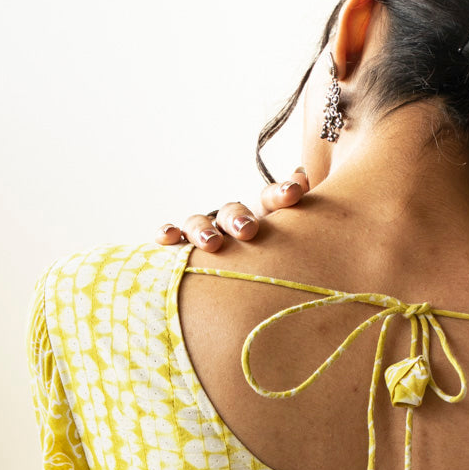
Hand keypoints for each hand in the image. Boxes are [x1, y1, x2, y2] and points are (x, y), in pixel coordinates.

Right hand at [154, 167, 309, 250]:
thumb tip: (300, 173)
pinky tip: (168, 237)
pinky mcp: (181, 251)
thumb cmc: (271, 263)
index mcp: (261, 218)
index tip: (294, 193)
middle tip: (248, 230)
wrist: (239, 295)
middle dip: (239, 218)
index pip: (269, 199)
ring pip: (199, 224)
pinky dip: (167, 234)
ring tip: (212, 244)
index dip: (280, 194)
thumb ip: (296, 214)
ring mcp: (205, 234)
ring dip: (203, 230)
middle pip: (231, 212)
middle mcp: (231, 222)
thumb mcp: (287, 241)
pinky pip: (172, 240)